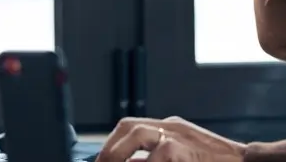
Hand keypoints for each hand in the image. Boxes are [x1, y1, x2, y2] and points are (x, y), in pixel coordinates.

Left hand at [95, 116, 244, 161]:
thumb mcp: (185, 154)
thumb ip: (157, 158)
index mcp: (171, 127)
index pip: (130, 126)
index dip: (111, 144)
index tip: (100, 161)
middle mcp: (172, 127)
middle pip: (129, 127)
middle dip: (109, 150)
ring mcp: (177, 137)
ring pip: (136, 134)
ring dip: (118, 154)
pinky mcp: (181, 152)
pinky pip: (155, 158)